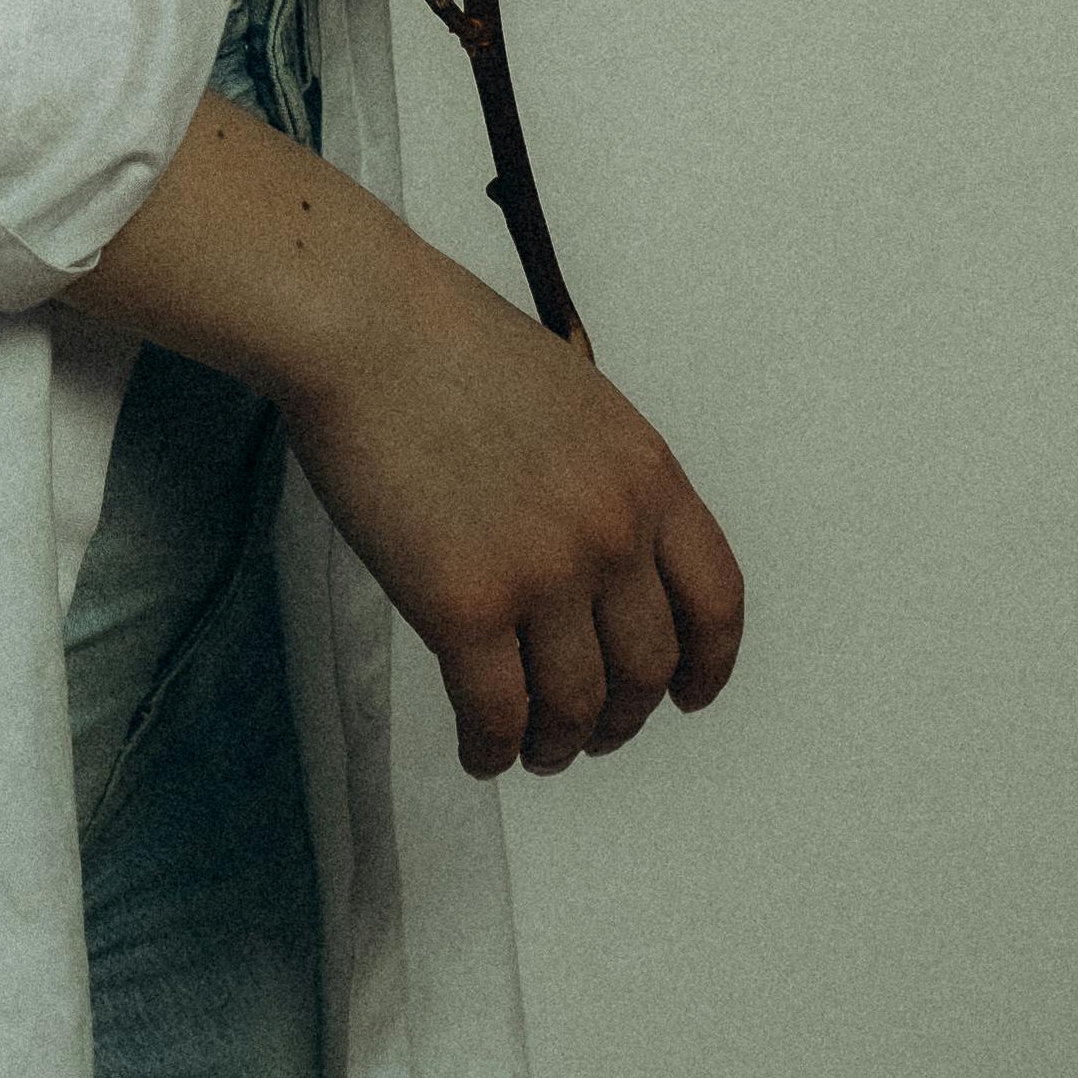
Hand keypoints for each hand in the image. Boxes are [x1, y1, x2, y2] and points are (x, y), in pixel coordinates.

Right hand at [282, 228, 745, 776]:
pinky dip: (494, 749)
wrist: (362, 325)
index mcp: (647, 475)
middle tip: (593, 732)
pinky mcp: (464, 606)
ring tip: (536, 751)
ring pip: (576, 705)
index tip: (688, 694)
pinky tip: (482, 752)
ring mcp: (542, 574)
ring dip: (559, 743)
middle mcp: (612, 534)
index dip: (707, 664)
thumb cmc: (443, 341)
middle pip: (646, 667)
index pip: (716, 599)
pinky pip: (497, 711)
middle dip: (623, 716)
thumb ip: (602, 477)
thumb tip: (596, 556)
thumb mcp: (570, 396)